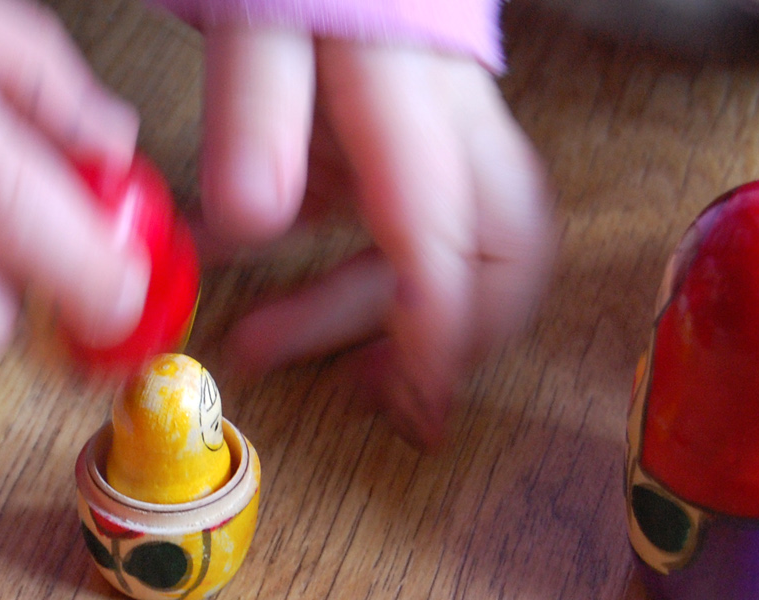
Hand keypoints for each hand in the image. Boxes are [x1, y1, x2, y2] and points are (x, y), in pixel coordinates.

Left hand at [200, 29, 553, 445]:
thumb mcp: (258, 21)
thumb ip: (254, 118)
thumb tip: (251, 228)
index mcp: (412, 98)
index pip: (450, 242)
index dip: (439, 338)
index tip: (415, 403)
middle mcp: (451, 116)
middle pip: (507, 252)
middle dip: (453, 339)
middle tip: (382, 398)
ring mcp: (444, 121)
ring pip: (468, 244)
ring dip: (388, 309)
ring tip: (271, 338)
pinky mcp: (414, 126)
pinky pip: (411, 215)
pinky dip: (353, 260)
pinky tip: (274, 269)